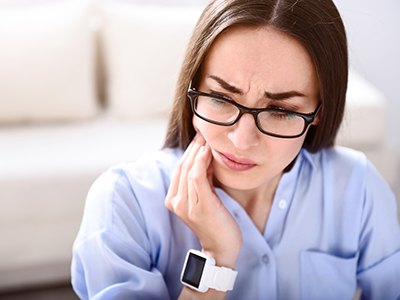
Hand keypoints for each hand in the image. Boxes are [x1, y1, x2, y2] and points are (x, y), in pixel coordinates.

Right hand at [165, 134, 241, 267]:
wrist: (222, 247)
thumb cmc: (216, 221)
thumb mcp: (205, 197)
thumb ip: (201, 180)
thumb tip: (204, 158)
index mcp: (173, 200)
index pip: (179, 169)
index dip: (188, 151)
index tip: (200, 138)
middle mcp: (176, 202)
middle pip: (182, 166)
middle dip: (193, 147)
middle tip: (204, 133)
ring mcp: (186, 204)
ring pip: (188, 169)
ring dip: (197, 151)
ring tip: (207, 138)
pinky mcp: (199, 205)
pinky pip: (196, 177)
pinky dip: (201, 161)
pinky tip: (208, 151)